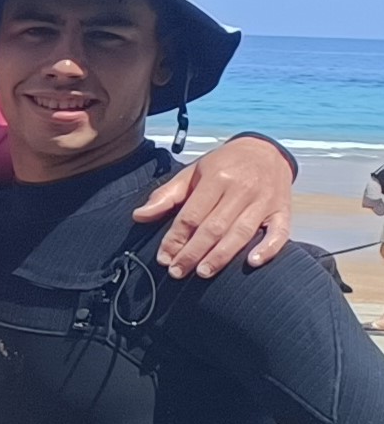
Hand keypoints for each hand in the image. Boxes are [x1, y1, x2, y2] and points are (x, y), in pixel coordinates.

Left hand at [133, 133, 294, 276]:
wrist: (266, 150)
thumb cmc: (224, 165)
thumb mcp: (192, 173)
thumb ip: (166, 196)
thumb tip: (139, 216)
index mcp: (218, 178)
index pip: (192, 215)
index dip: (175, 239)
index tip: (163, 258)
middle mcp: (243, 189)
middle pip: (214, 228)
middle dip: (193, 253)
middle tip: (177, 272)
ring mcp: (266, 200)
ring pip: (241, 233)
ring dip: (220, 256)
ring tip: (202, 272)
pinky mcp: (284, 210)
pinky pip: (280, 233)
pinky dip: (268, 249)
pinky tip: (252, 263)